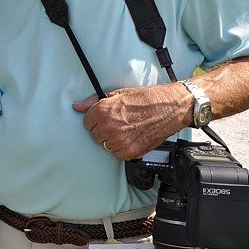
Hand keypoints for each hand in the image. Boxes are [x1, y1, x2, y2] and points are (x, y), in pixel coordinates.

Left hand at [73, 83, 188, 159]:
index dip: (96, 120)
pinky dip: (123, 148)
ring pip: (106, 146)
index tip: (105, 118)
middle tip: (118, 123)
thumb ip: (94, 101)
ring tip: (127, 129)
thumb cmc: (147, 99)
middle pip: (95, 136)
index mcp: (103, 111)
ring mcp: (120, 141)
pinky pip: (118, 154)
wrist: (170, 107)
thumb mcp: (119, 94)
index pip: (87, 123)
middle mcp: (109, 127)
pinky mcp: (131, 152)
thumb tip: (79, 106)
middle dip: (104, 130)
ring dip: (114, 140)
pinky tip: (132, 137)